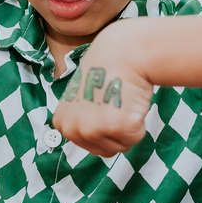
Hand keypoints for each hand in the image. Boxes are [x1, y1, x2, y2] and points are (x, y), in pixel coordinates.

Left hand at [52, 28, 153, 156]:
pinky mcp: (116, 127)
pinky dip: (139, 122)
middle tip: (115, 103)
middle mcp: (73, 129)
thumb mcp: (81, 99)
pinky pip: (136, 137)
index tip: (104, 104)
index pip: (88, 144)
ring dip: (128, 127)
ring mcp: (93, 129)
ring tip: (122, 101)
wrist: (123, 53)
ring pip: (121, 146)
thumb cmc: (105, 71)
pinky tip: (131, 101)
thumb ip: (82, 120)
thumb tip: (92, 134)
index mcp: (62, 123)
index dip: (103, 126)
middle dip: (116, 130)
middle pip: (105, 150)